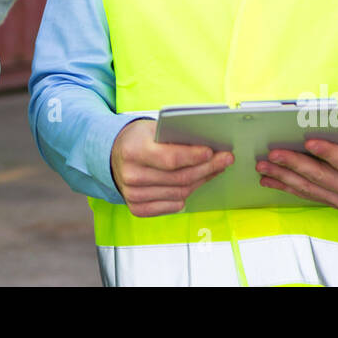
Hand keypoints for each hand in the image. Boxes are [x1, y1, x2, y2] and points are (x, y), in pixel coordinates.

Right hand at [110, 119, 233, 216]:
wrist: (113, 155)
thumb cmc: (137, 139)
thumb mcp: (152, 128)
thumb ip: (175, 137)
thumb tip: (208, 147)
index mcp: (133, 151)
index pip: (171, 158)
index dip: (195, 157)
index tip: (213, 152)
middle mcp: (131, 175)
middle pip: (179, 178)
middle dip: (207, 169)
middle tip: (225, 160)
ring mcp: (133, 195)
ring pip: (180, 194)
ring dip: (200, 182)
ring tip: (213, 170)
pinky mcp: (137, 208)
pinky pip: (172, 207)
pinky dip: (186, 196)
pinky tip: (194, 184)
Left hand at [255, 127, 337, 219]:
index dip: (328, 153)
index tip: (309, 141)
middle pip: (320, 177)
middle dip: (294, 164)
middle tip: (272, 153)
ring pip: (309, 188)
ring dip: (283, 177)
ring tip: (262, 166)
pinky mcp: (336, 203)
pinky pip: (308, 194)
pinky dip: (287, 187)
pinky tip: (269, 180)